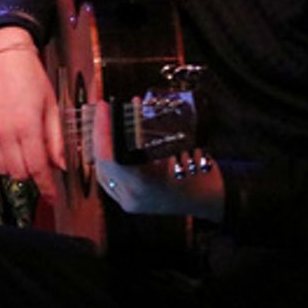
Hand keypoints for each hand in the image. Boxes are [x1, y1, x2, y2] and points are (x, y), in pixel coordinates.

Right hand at [0, 27, 63, 198]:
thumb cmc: (29, 76)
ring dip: (16, 167)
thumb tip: (61, 164)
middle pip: (20, 173)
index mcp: (27, 126)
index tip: (52, 196)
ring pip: (3, 169)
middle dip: (33, 174)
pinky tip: (8, 148)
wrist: (3, 57)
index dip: (47, 187)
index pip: (38, 168)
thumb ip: (56, 139)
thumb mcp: (52, 105)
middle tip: (41, 162)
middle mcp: (5, 132)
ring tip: (24, 151)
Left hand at [92, 99, 224, 220]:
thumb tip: (133, 105)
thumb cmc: (199, 171)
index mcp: (144, 185)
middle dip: (98, 133)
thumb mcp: (178, 148)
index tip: (104, 109)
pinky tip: (109, 139)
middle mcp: (132, 197)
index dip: (103, 131)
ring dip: (101, 144)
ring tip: (104, 120)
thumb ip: (150, 132)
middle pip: (102, 163)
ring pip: (102, 170)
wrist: (209, 199)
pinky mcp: (128, 201)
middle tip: (103, 109)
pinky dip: (108, 156)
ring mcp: (128, 202)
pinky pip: (109, 177)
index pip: (111, 158)